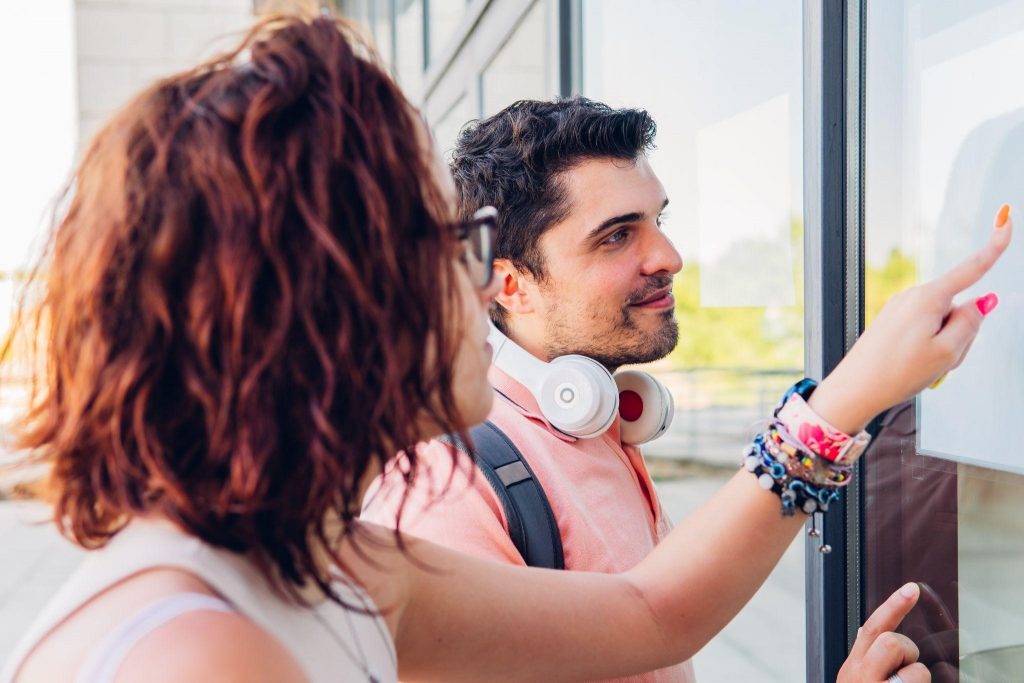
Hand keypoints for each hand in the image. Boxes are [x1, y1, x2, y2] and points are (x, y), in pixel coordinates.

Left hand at [810, 204, 1012, 432]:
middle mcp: (912, 297)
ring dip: (942, 347)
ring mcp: (900, 309)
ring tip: (922, 367)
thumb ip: (971, 323)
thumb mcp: (947, 352)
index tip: (1006, 220)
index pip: (971, 269)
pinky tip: (911, 366)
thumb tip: (981, 301)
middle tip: (940, 361)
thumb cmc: (895, 373)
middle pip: (958, 309)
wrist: (853, 390)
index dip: (994, 247)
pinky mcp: (892, 322)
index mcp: (927, 298)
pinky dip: (927, 350)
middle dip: (960, 336)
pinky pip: (924, 332)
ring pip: (942, 325)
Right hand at [837, 583, 929, 682]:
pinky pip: (919, 676)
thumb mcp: (856, 682)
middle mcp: (860, 675)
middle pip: (890, 639)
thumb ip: (864, 659)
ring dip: (917, 675)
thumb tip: (864, 632)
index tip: (911, 588)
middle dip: (908, 652)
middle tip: (905, 674)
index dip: (893, 606)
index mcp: (853, 668)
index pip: (871, 628)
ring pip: (909, 660)